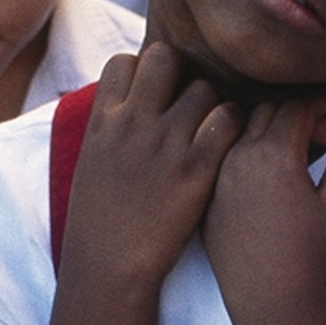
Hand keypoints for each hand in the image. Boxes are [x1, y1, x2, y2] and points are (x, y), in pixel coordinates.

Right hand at [62, 44, 250, 285]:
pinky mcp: (197, 169)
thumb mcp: (92, 163)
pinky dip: (233, 125)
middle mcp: (133, 124)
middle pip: (166, 58)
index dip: (145, 70)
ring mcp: (166, 144)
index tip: (156, 94)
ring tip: (212, 130)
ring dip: (213, 102)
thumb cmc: (100, 222)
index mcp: (103, 121)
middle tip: (191, 103)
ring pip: (204, 87)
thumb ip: (112, 128)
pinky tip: (228, 146)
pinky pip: (227, 120)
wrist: (109, 267)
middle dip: (183, 73)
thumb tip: (127, 105)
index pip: (125, 61)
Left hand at [201, 94, 325, 324]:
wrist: (269, 299)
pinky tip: (268, 174)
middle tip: (325, 132)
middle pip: (266, 111)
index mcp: (274, 154)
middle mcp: (239, 158)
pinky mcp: (208, 198)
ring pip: (242, 132)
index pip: (297, 106)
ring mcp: (218, 177)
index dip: (321, 100)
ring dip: (270, 130)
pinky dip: (247, 153)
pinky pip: (224, 159)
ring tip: (296, 151)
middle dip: (297, 112)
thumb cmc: (310, 254)